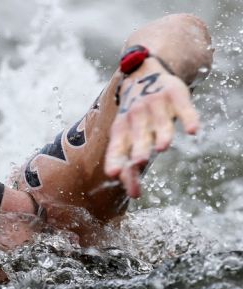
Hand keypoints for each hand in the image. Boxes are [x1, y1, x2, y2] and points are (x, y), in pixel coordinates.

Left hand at [104, 59, 198, 197]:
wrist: (142, 74)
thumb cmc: (133, 118)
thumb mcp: (124, 136)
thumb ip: (128, 164)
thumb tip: (133, 195)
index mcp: (121, 129)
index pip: (116, 147)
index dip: (114, 160)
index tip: (112, 173)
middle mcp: (135, 117)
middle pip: (138, 136)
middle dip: (138, 149)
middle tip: (137, 162)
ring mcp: (154, 105)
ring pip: (159, 123)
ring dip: (161, 134)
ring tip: (162, 147)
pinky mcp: (174, 95)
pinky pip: (183, 108)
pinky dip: (189, 118)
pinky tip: (194, 131)